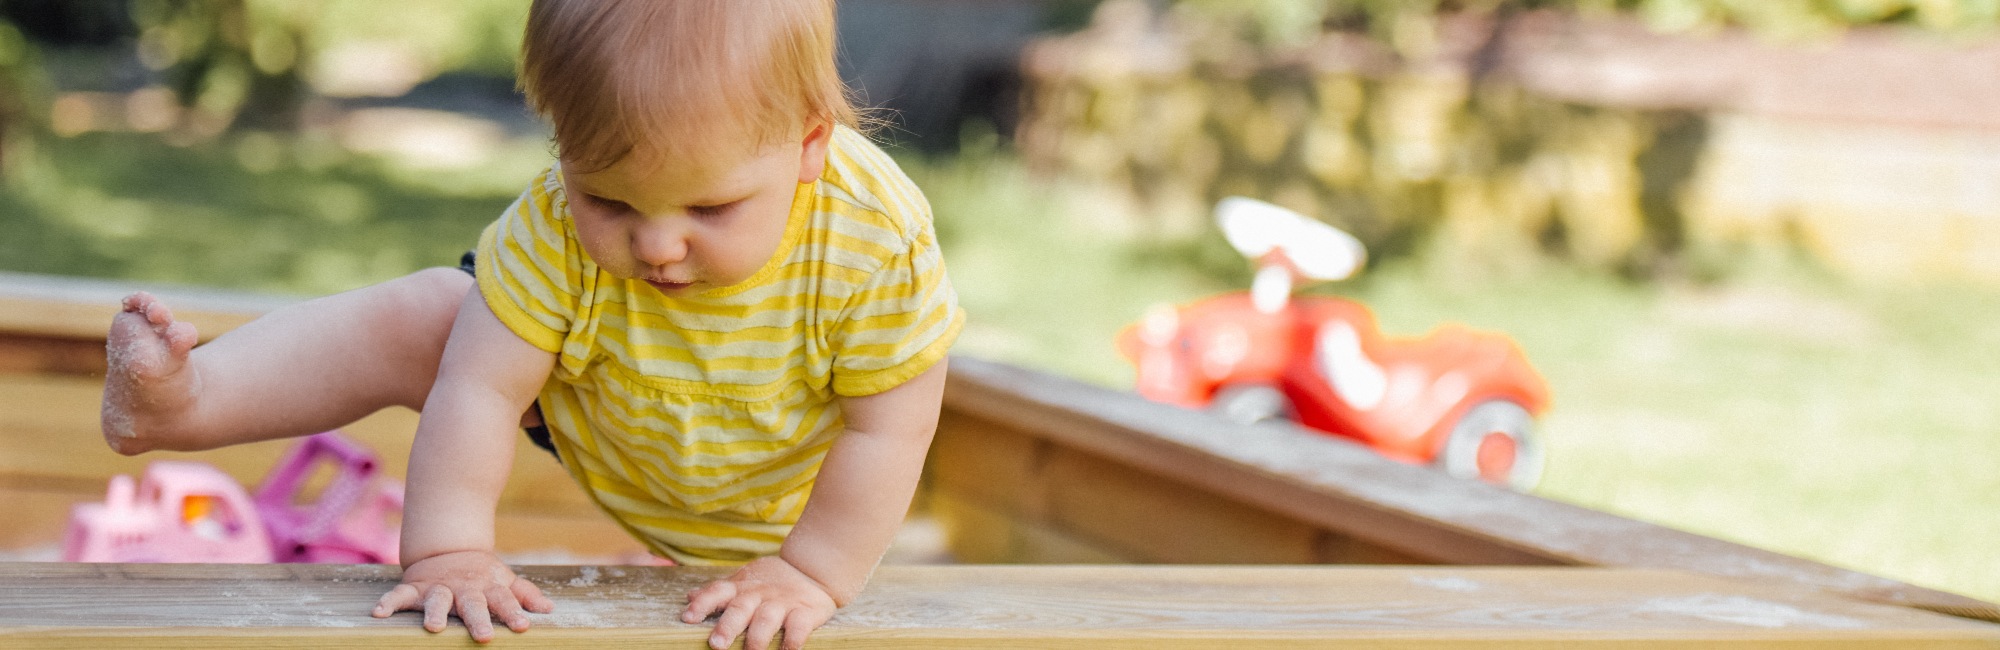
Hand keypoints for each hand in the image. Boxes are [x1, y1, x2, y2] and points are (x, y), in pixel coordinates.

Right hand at [371, 550, 553, 641]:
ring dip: (435, 611)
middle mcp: (464, 588)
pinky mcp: (415, 587)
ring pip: (436, 599)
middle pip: (472, 604)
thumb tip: (549, 610)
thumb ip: (524, 595)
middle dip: (478, 619)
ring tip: (433, 627)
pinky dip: (388, 602)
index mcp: (488, 587)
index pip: (504, 600)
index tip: (523, 627)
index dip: (514, 613)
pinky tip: (378, 613)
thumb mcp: (504, 581)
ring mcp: (438, 587)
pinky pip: (399, 594)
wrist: (448, 550)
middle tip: (484, 636)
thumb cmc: (481, 574)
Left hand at [682, 556, 837, 649]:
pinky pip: (798, 627)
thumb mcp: (744, 581)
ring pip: (766, 619)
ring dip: (757, 638)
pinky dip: (793, 641)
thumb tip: (689, 596)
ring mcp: (782, 603)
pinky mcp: (805, 612)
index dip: (702, 603)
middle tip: (716, 644)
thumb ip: (719, 591)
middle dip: (728, 626)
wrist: (812, 569)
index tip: (688, 617)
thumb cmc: (771, 581)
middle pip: (740, 608)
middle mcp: (759, 594)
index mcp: (741, 587)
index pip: (717, 591)